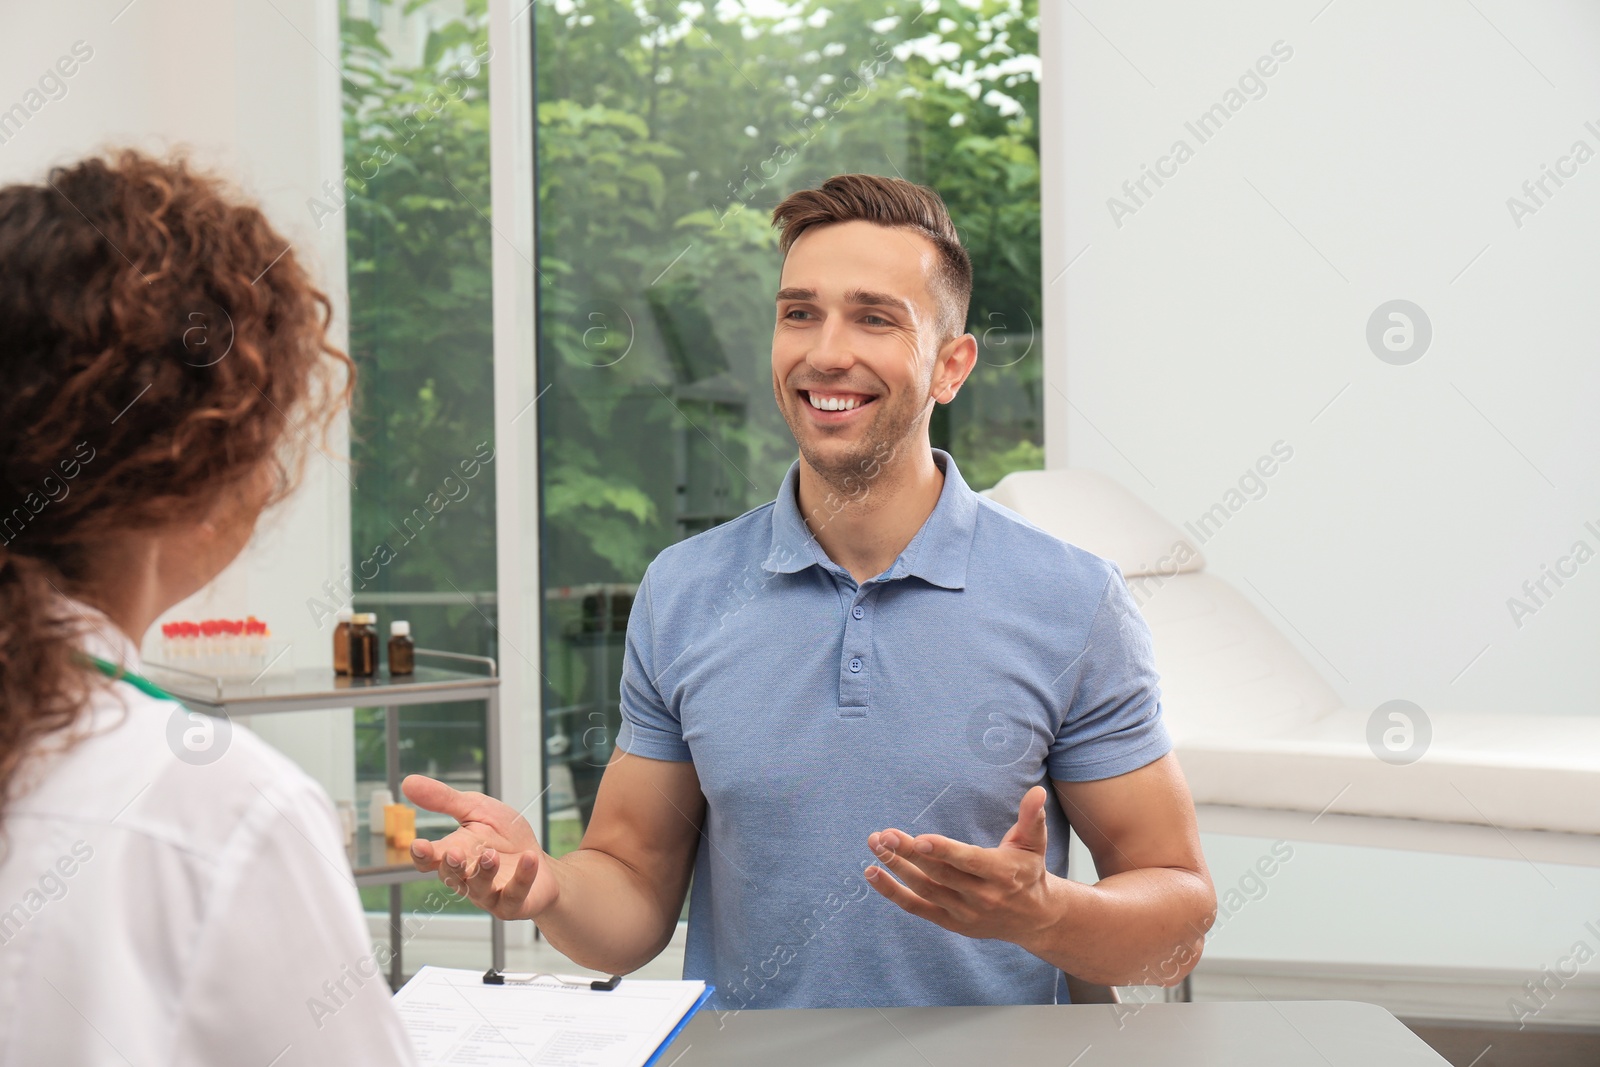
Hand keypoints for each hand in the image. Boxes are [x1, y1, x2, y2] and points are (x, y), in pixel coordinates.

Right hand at [402, 774, 559, 921]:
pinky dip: (522, 876)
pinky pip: (515, 894)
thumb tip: (408, 782)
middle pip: (451, 876)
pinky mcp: (513, 903)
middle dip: (451, 865)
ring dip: (485, 871)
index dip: (422, 855)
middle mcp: (466, 877)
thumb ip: (445, 800)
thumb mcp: (477, 809)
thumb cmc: (504, 836)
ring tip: (491, 854)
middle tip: (454, 852)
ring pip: (479, 889)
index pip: (429, 859)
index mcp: (454, 853)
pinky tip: (529, 858)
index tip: (419, 845)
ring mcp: (489, 893)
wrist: (541, 862)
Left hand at [864, 785, 1059, 945]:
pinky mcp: (949, 922)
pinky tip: (872, 873)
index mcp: (1001, 873)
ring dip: (896, 868)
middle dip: (909, 855)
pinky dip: (892, 892)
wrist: (1033, 919)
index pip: (969, 862)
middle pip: (939, 875)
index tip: (920, 839)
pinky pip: (916, 907)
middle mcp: (981, 896)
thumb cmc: (1028, 872)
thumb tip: (1037, 792)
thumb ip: (1031, 818)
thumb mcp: (1034, 844)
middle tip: (884, 836)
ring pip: (924, 890)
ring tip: (875, 846)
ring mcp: (963, 912)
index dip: (944, 851)